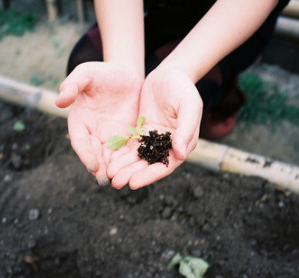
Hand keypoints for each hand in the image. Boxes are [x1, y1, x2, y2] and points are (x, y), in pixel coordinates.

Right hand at [56, 62, 142, 184]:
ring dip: (113, 170)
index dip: (86, 154)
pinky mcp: (125, 139)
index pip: (80, 141)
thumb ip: (72, 84)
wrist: (127, 74)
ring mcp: (109, 138)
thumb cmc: (104, 72)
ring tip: (119, 181)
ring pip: (110, 158)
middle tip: (106, 180)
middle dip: (100, 168)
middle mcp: (93, 133)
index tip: (93, 165)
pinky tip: (134, 172)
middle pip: (95, 154)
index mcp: (79, 121)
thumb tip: (59, 101)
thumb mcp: (87, 73)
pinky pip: (126, 153)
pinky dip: (128, 164)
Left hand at [107, 68, 202, 188]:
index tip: (134, 183)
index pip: (166, 165)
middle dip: (133, 174)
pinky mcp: (143, 131)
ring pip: (138, 158)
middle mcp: (169, 145)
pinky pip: (131, 145)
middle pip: (149, 165)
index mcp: (183, 143)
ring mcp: (154, 139)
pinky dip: (121, 154)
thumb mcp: (189, 106)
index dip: (150, 175)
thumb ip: (186, 129)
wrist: (170, 73)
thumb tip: (180, 153)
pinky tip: (109, 160)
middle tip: (116, 182)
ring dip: (125, 168)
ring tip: (110, 175)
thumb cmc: (183, 88)